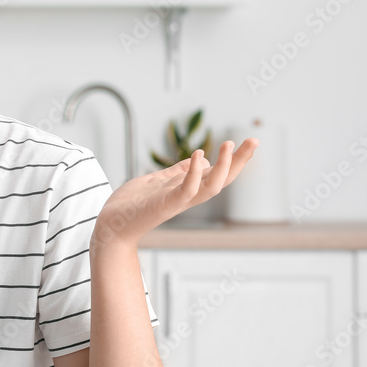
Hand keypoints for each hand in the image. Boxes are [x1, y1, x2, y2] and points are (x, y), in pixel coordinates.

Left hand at [92, 138, 259, 247]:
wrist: (111, 225)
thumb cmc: (131, 205)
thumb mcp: (156, 182)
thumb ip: (176, 172)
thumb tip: (198, 160)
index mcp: (186, 189)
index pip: (217, 174)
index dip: (234, 160)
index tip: (247, 142)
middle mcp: (187, 197)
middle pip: (222, 180)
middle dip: (239, 161)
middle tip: (255, 140)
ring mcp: (177, 201)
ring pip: (211, 187)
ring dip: (223, 167)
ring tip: (229, 144)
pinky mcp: (164, 205)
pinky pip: (185, 190)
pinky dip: (192, 173)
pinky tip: (197, 155)